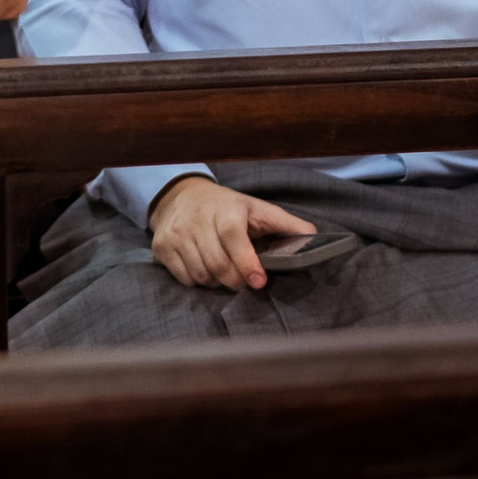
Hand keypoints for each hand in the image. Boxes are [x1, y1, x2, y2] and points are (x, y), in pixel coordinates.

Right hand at [148, 176, 315, 290]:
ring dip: (217, 283)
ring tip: (225, 273)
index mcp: (226, 209)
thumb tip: (315, 238)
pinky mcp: (162, 247)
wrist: (181, 195)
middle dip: (236, 281)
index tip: (259, 282)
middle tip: (245, 282)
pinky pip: (184, 278)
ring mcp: (176, 234)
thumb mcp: (258, 209)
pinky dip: (198, 282)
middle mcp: (197, 220)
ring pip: (201, 275)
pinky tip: (206, 270)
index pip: (233, 238)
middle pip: (217, 264)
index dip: (247, 263)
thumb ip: (287, 224)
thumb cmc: (227, 207)